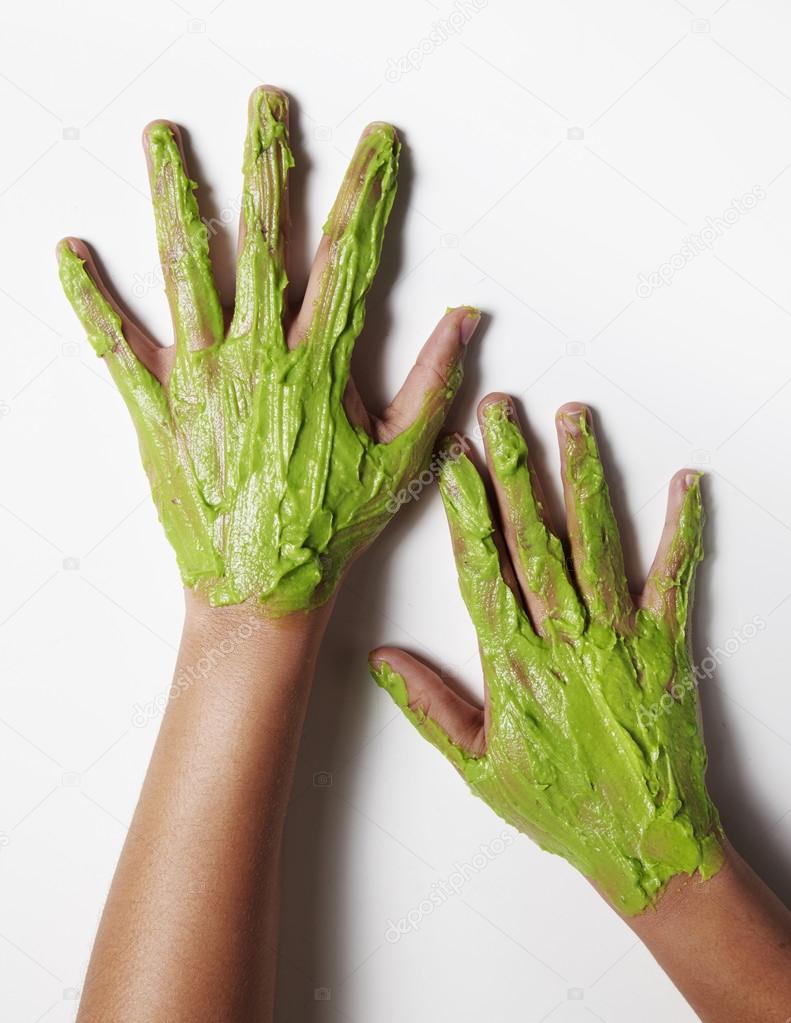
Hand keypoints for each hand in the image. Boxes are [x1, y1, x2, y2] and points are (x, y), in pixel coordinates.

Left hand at [58, 87, 478, 614]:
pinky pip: (117, 344)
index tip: (378, 144)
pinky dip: (90, 297)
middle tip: (266, 105)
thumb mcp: (402, 458)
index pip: (350, 258)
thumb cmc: (331, 527)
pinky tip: (71, 252)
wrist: (260, 586)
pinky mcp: (157, 407)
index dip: (368, 193)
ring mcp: (201, 377)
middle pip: (262, 240)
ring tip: (163, 139)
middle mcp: (257, 354)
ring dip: (175, 198)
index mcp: (319, 364)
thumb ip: (434, 384)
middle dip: (267, 165)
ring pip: (185, 270)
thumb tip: (464, 319)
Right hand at [370, 395, 722, 914]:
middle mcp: (565, 638)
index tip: (456, 460)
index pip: (483, 568)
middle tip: (502, 411)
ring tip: (573, 419)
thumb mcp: (479, 768)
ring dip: (582, 476)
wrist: (644, 840)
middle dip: (515, 468)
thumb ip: (430, 707)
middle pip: (535, 538)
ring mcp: (619, 636)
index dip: (467, 509)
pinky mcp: (666, 644)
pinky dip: (681, 527)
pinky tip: (682, 480)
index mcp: (513, 664)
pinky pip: (675, 577)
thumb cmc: (561, 805)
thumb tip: (384, 659)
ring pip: (596, 541)